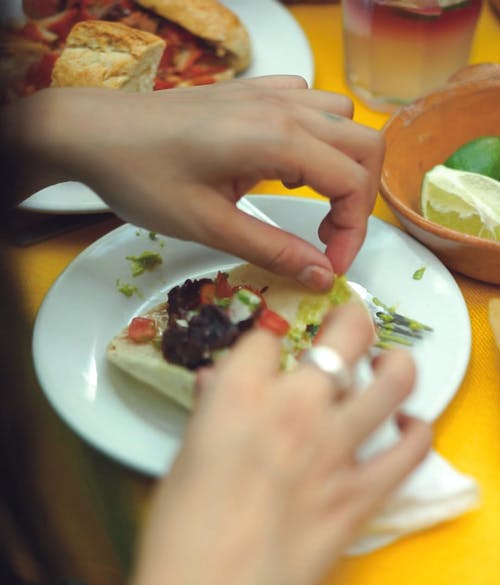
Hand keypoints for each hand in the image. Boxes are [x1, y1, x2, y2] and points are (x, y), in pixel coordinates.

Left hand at [12, 77, 383, 286]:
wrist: (94, 134)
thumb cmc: (142, 176)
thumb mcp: (209, 226)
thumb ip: (273, 250)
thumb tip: (322, 275)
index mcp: (277, 139)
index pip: (352, 183)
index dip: (351, 233)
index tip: (327, 267)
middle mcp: (283, 107)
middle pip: (365, 145)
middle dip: (359, 200)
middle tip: (329, 240)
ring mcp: (269, 94)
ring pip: (344, 120)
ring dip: (343, 164)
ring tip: (308, 202)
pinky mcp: (252, 93)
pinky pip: (311, 104)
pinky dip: (318, 138)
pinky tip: (286, 167)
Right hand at [131, 306, 430, 584]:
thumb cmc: (179, 537)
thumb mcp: (184, 462)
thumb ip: (211, 416)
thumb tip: (217, 391)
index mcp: (239, 394)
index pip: (268, 335)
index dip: (273, 338)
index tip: (276, 348)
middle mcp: (296, 408)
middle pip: (345, 333)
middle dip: (352, 320)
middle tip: (351, 327)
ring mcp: (336, 449)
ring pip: (394, 379)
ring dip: (397, 364)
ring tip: (391, 366)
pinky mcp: (362, 494)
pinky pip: (411, 450)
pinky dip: (417, 433)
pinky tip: (408, 429)